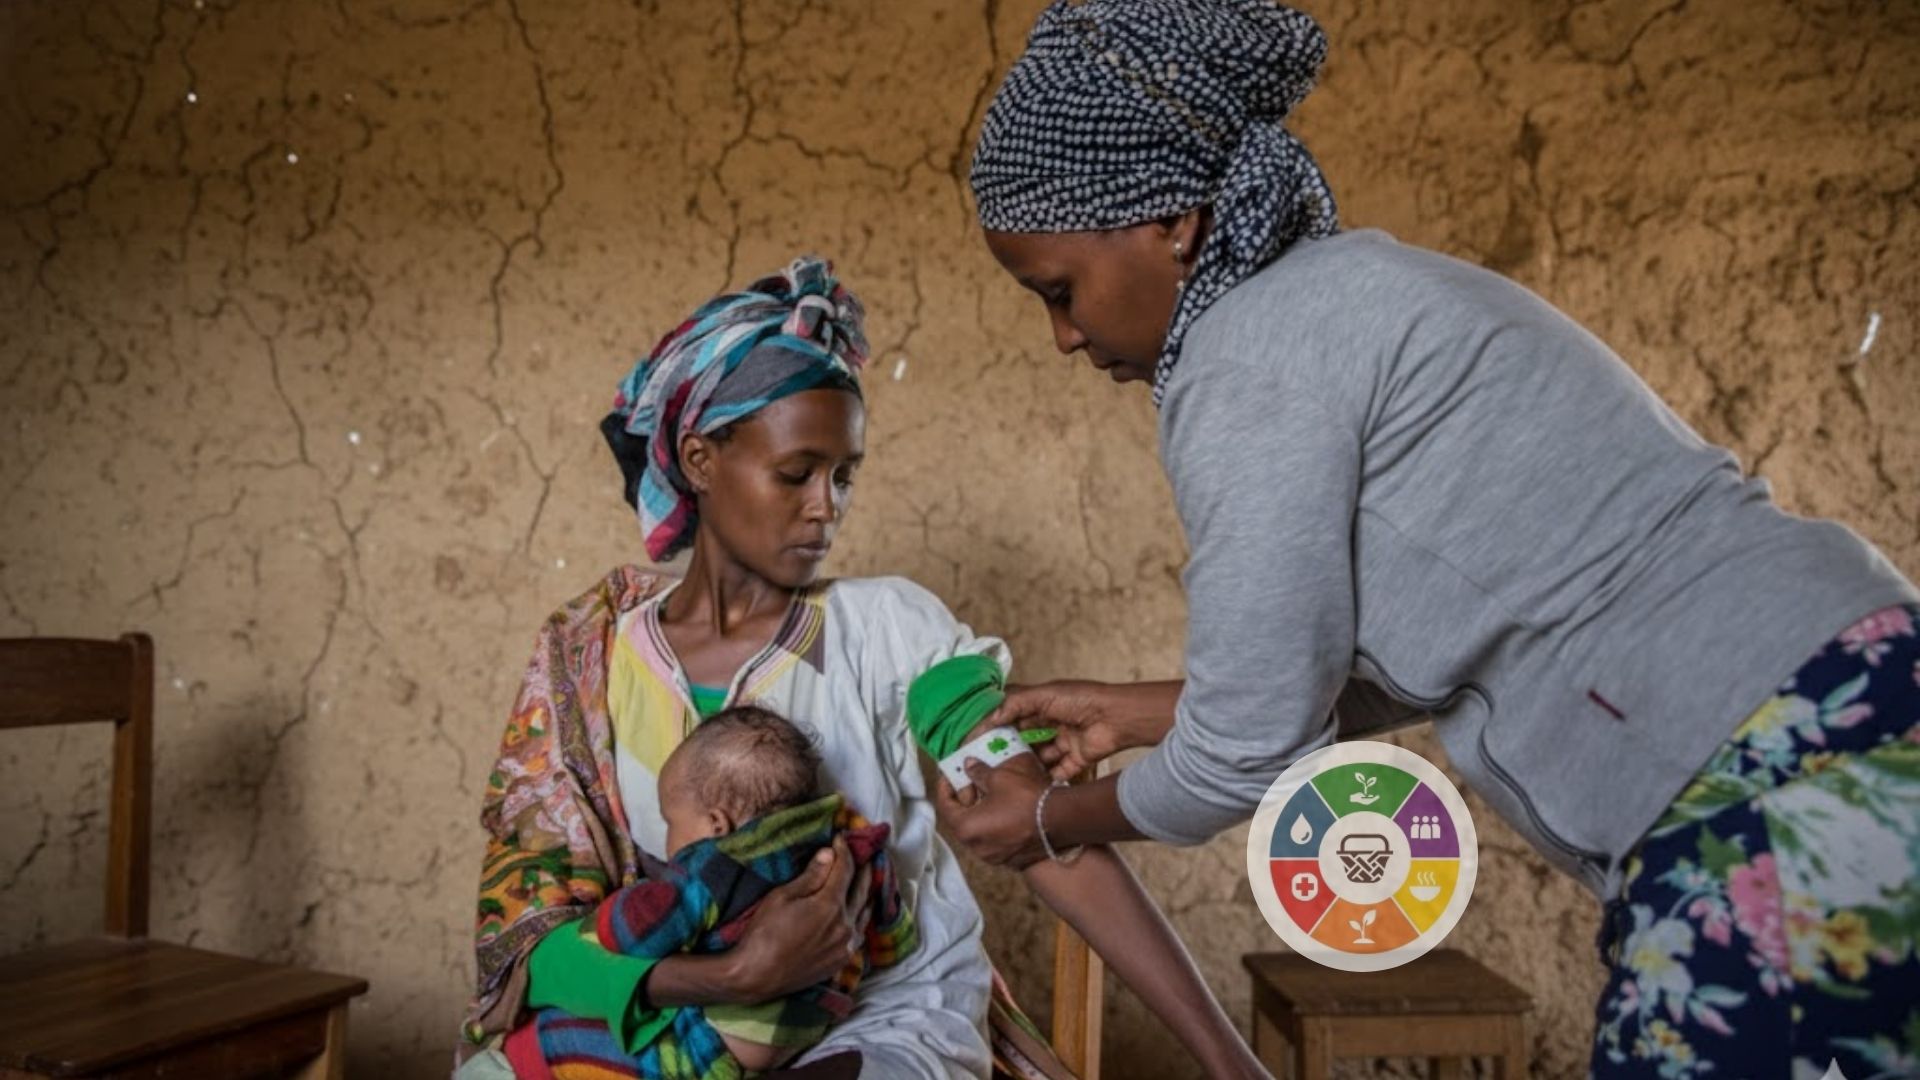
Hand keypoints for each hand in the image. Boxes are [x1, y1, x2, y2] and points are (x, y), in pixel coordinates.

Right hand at [728, 837, 873, 1002]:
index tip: (841, 838)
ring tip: (867, 880)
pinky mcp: (841, 961)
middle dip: (863, 869)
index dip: (844, 850)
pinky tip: (858, 913)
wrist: (756, 976)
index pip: (845, 869)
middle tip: (865, 854)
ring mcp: (845, 946)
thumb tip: (829, 854)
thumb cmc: (763, 933)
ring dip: (866, 893)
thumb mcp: (782, 897)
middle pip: (862, 890)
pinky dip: (860, 917)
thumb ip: (810, 876)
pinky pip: (858, 933)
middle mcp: (845, 925)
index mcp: (830, 905)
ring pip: (864, 913)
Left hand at [933, 751, 1053, 869]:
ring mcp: (994, 857)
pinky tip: (1006, 810)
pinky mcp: (1011, 859)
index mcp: (966, 828)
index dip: (945, 786)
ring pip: (979, 831)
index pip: (945, 806)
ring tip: (990, 794)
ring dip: (980, 812)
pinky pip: (995, 840)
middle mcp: (976, 848)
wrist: (1062, 821)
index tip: (950, 774)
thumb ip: (978, 772)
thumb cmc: (1026, 798)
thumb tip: (968, 765)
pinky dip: (995, 825)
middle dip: (965, 799)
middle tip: (973, 781)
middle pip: (961, 820)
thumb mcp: (1000, 777)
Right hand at [988, 679, 1157, 781]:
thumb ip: (1017, 704)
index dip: (997, 725)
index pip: (1015, 714)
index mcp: (1045, 703)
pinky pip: (1058, 772)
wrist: (1117, 717)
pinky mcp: (1077, 759)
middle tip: (988, 759)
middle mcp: (1055, 723)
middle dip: (1009, 747)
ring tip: (1005, 773)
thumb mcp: (1045, 695)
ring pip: (1040, 757)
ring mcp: (1065, 742)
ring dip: (1026, 764)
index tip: (978, 737)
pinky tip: (1029, 785)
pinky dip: (1046, 778)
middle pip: (1026, 737)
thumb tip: (993, 717)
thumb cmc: (1083, 699)